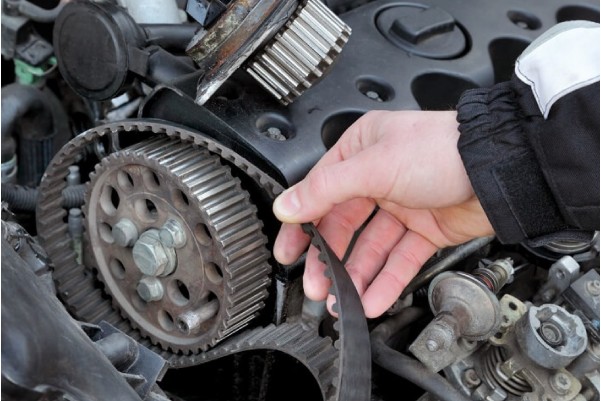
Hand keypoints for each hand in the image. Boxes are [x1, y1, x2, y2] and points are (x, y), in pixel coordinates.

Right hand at [272, 110, 493, 317]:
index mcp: (360, 151)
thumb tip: (287, 205)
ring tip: (344, 301)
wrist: (500, 169)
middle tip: (317, 286)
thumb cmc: (442, 149)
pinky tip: (373, 299)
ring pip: (370, 248)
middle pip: (343, 226)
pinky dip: (386, 280)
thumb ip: (325, 189)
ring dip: (356, 276)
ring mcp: (402, 205)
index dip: (301, 224)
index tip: (288, 251)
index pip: (319, 192)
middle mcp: (378, 177)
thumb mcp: (374, 165)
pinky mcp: (425, 230)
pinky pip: (399, 259)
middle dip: (329, 259)